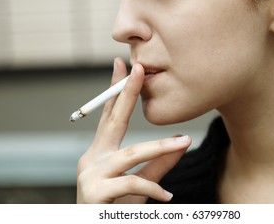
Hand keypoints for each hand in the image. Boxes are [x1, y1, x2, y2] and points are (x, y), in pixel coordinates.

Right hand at [76, 58, 191, 203]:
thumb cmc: (115, 209)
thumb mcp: (138, 186)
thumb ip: (157, 166)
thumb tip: (182, 143)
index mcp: (100, 154)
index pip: (110, 116)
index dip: (117, 91)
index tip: (123, 65)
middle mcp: (91, 159)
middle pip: (113, 121)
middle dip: (126, 93)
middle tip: (139, 69)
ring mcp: (89, 175)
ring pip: (131, 154)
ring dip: (160, 147)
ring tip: (184, 142)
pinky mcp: (94, 193)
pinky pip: (131, 185)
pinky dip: (153, 191)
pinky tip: (167, 198)